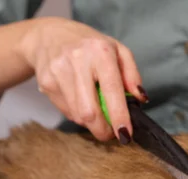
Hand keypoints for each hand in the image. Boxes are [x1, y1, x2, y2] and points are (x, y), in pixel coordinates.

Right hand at [17, 17, 147, 141]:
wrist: (50, 35)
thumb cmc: (91, 46)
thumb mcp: (118, 51)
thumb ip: (132, 75)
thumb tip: (140, 98)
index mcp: (100, 52)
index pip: (111, 90)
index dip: (119, 116)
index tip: (125, 134)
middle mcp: (77, 60)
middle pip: (89, 111)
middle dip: (103, 130)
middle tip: (111, 133)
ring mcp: (58, 72)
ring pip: (77, 115)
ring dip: (91, 123)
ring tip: (96, 111)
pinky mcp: (46, 83)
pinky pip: (66, 111)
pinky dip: (78, 114)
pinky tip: (80, 101)